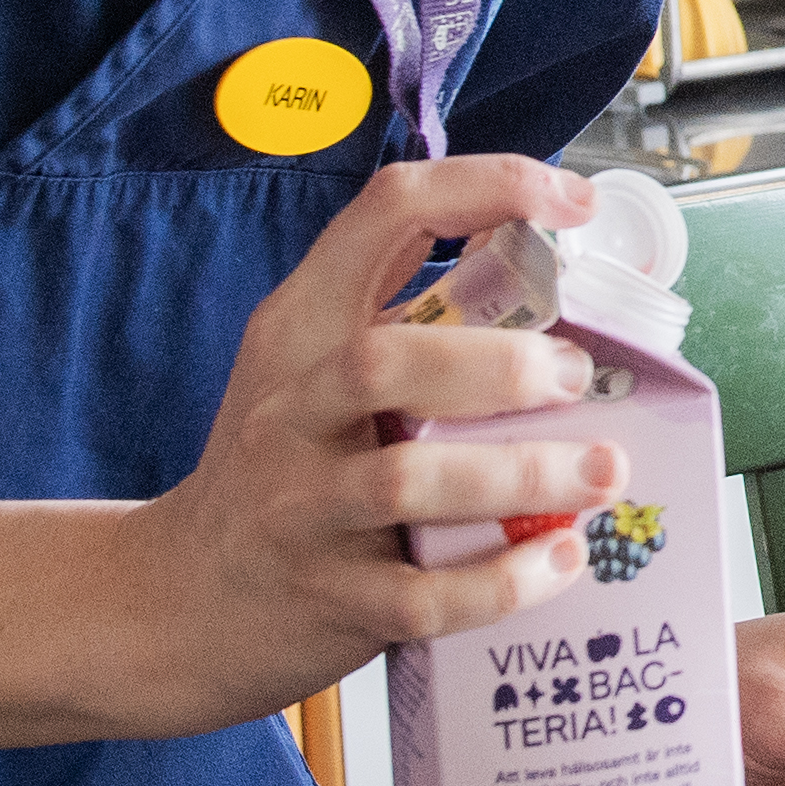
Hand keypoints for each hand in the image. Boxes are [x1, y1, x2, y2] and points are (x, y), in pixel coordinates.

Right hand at [117, 153, 614, 728]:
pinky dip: (502, 581)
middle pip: (383, 361)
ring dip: (521, 476)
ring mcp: (301, 507)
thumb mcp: (313, 368)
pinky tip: (561, 561)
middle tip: (577, 376)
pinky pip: (421, 595)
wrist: (182, 598)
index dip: (488, 187)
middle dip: (497, 364)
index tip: (573, 202)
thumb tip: (538, 249)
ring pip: (405, 482)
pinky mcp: (329, 597)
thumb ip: (407, 312)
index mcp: (302, 326)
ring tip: (602, 474)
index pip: (386, 212)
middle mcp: (290, 408)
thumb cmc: (285, 466)